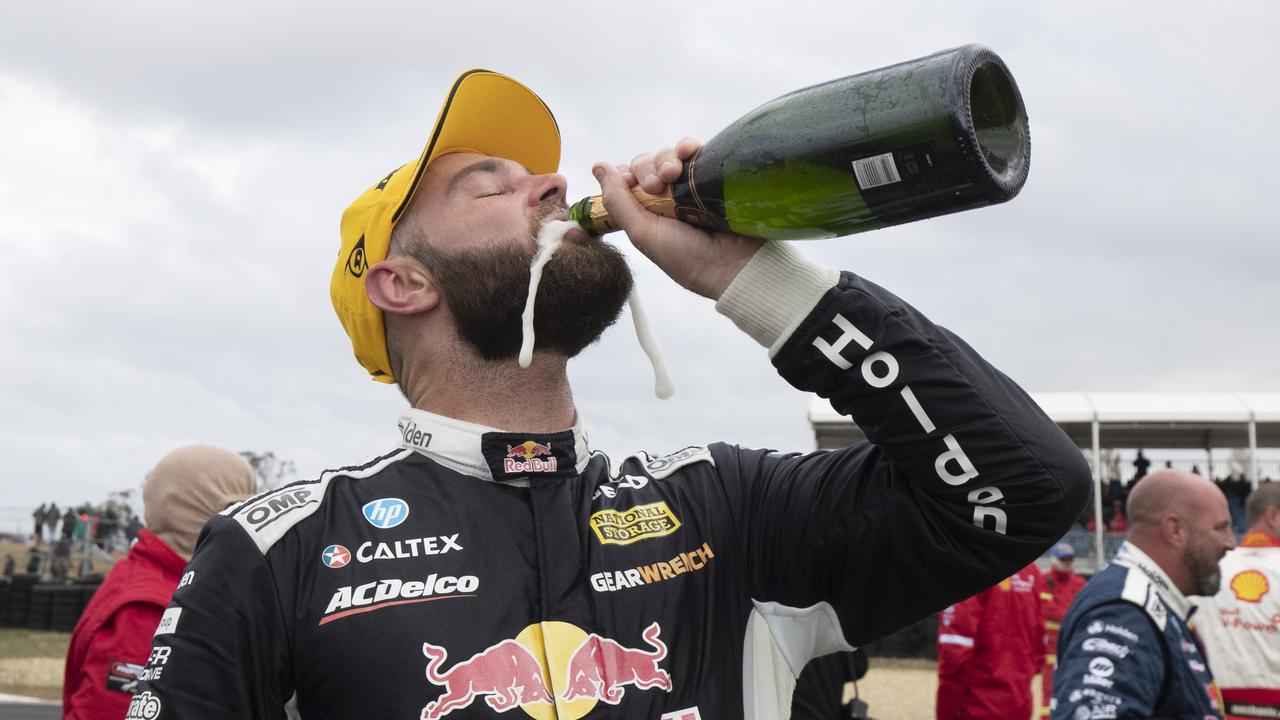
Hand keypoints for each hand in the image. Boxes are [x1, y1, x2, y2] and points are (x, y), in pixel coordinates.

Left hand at [592, 138, 763, 299]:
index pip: (627, 179)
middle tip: (656, 186)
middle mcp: (666, 197)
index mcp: (646, 212)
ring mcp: (689, 186)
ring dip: (665, 159)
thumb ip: (617, 201)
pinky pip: (694, 151)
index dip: (625, 175)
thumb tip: (597, 167)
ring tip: (673, 174)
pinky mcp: (711, 176)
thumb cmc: (686, 257)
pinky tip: (689, 152)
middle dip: (646, 169)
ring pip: (668, 156)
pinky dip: (688, 147)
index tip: (629, 182)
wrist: (733, 264)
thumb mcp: (642, 232)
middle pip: (645, 164)